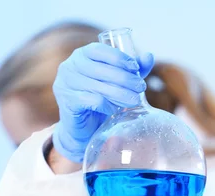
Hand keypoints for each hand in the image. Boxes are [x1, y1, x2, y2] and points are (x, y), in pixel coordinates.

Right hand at [51, 43, 154, 162]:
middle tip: (141, 87)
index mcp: (81, 55)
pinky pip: (94, 101)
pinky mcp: (68, 101)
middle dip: (126, 78)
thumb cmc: (99, 99)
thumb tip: (148, 56)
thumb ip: (131, 69)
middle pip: (102, 69)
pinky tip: (115, 109)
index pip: (100, 50)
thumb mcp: (116, 81)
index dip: (119, 57)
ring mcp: (66, 83)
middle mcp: (70, 66)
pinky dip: (108, 105)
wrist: (81, 127)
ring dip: (121, 93)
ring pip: (99, 86)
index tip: (135, 67)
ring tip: (135, 100)